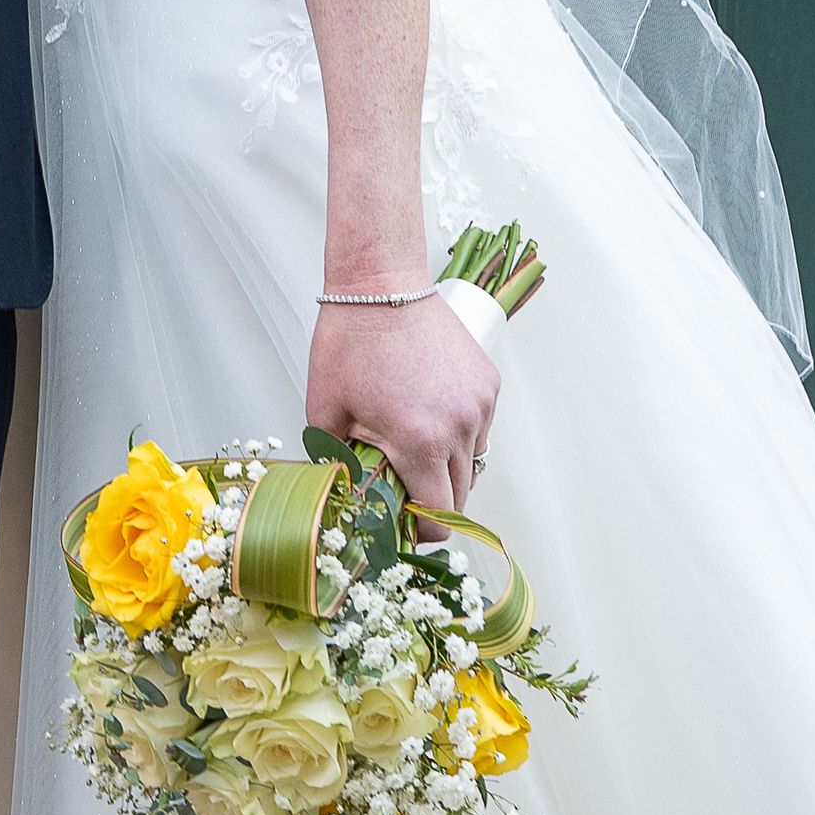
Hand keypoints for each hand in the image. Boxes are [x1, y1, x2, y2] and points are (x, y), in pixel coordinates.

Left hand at [306, 292, 497, 517]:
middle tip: (402, 483)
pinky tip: (430, 411)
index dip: (420, 531)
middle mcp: (459, 427)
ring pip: (473, 462)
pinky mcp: (488, 383)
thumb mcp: (326, 409)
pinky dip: (460, 432)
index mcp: (421, 442)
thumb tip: (348, 493)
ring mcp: (479, 404)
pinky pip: (480, 428)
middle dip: (432, 500)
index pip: (438, 517)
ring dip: (448, 466)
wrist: (381, 283)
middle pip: (460, 496)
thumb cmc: (350, 340)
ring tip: (414, 439)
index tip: (404, 525)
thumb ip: (338, 461)